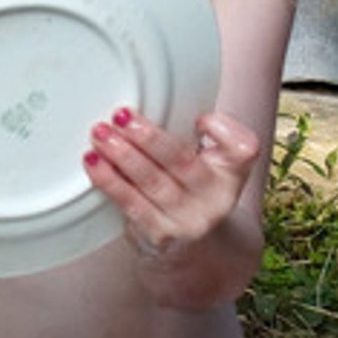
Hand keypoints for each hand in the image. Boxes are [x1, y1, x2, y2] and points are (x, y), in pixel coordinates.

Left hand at [82, 107, 260, 257]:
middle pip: (181, 162)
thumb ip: (194, 134)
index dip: (222, 130)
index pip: (242, 148)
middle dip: (148, 136)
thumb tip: (155, 89)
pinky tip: (94, 163)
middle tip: (120, 115)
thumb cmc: (190, 188)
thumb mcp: (206, 162)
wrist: (194, 249)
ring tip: (100, 134)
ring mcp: (190, 221)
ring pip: (151, 182)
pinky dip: (110, 181)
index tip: (199, 118)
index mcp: (232, 172)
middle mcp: (217, 199)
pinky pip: (131, 205)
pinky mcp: (162, 235)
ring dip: (121, 155)